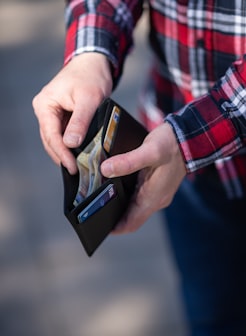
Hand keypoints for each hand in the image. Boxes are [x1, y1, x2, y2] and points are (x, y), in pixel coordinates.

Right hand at [32, 53, 112, 173]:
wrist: (94, 63)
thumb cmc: (91, 76)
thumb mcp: (89, 100)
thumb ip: (79, 121)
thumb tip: (70, 144)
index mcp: (45, 105)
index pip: (51, 135)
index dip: (62, 154)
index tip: (72, 168)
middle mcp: (45, 109)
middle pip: (50, 140)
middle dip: (62, 156)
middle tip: (75, 171)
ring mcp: (52, 113)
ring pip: (55, 138)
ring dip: (65, 152)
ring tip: (76, 167)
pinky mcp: (61, 115)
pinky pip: (63, 133)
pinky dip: (69, 144)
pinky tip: (77, 154)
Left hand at [100, 122, 185, 233]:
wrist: (188, 138)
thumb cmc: (171, 145)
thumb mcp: (149, 151)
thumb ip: (127, 162)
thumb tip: (106, 170)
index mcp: (153, 198)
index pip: (131, 224)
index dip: (115, 228)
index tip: (98, 226)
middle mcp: (156, 199)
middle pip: (132, 217)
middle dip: (114, 216)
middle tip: (95, 210)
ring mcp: (158, 193)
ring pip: (135, 207)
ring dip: (120, 206)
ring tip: (102, 198)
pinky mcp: (157, 186)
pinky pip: (140, 197)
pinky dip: (127, 196)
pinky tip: (118, 186)